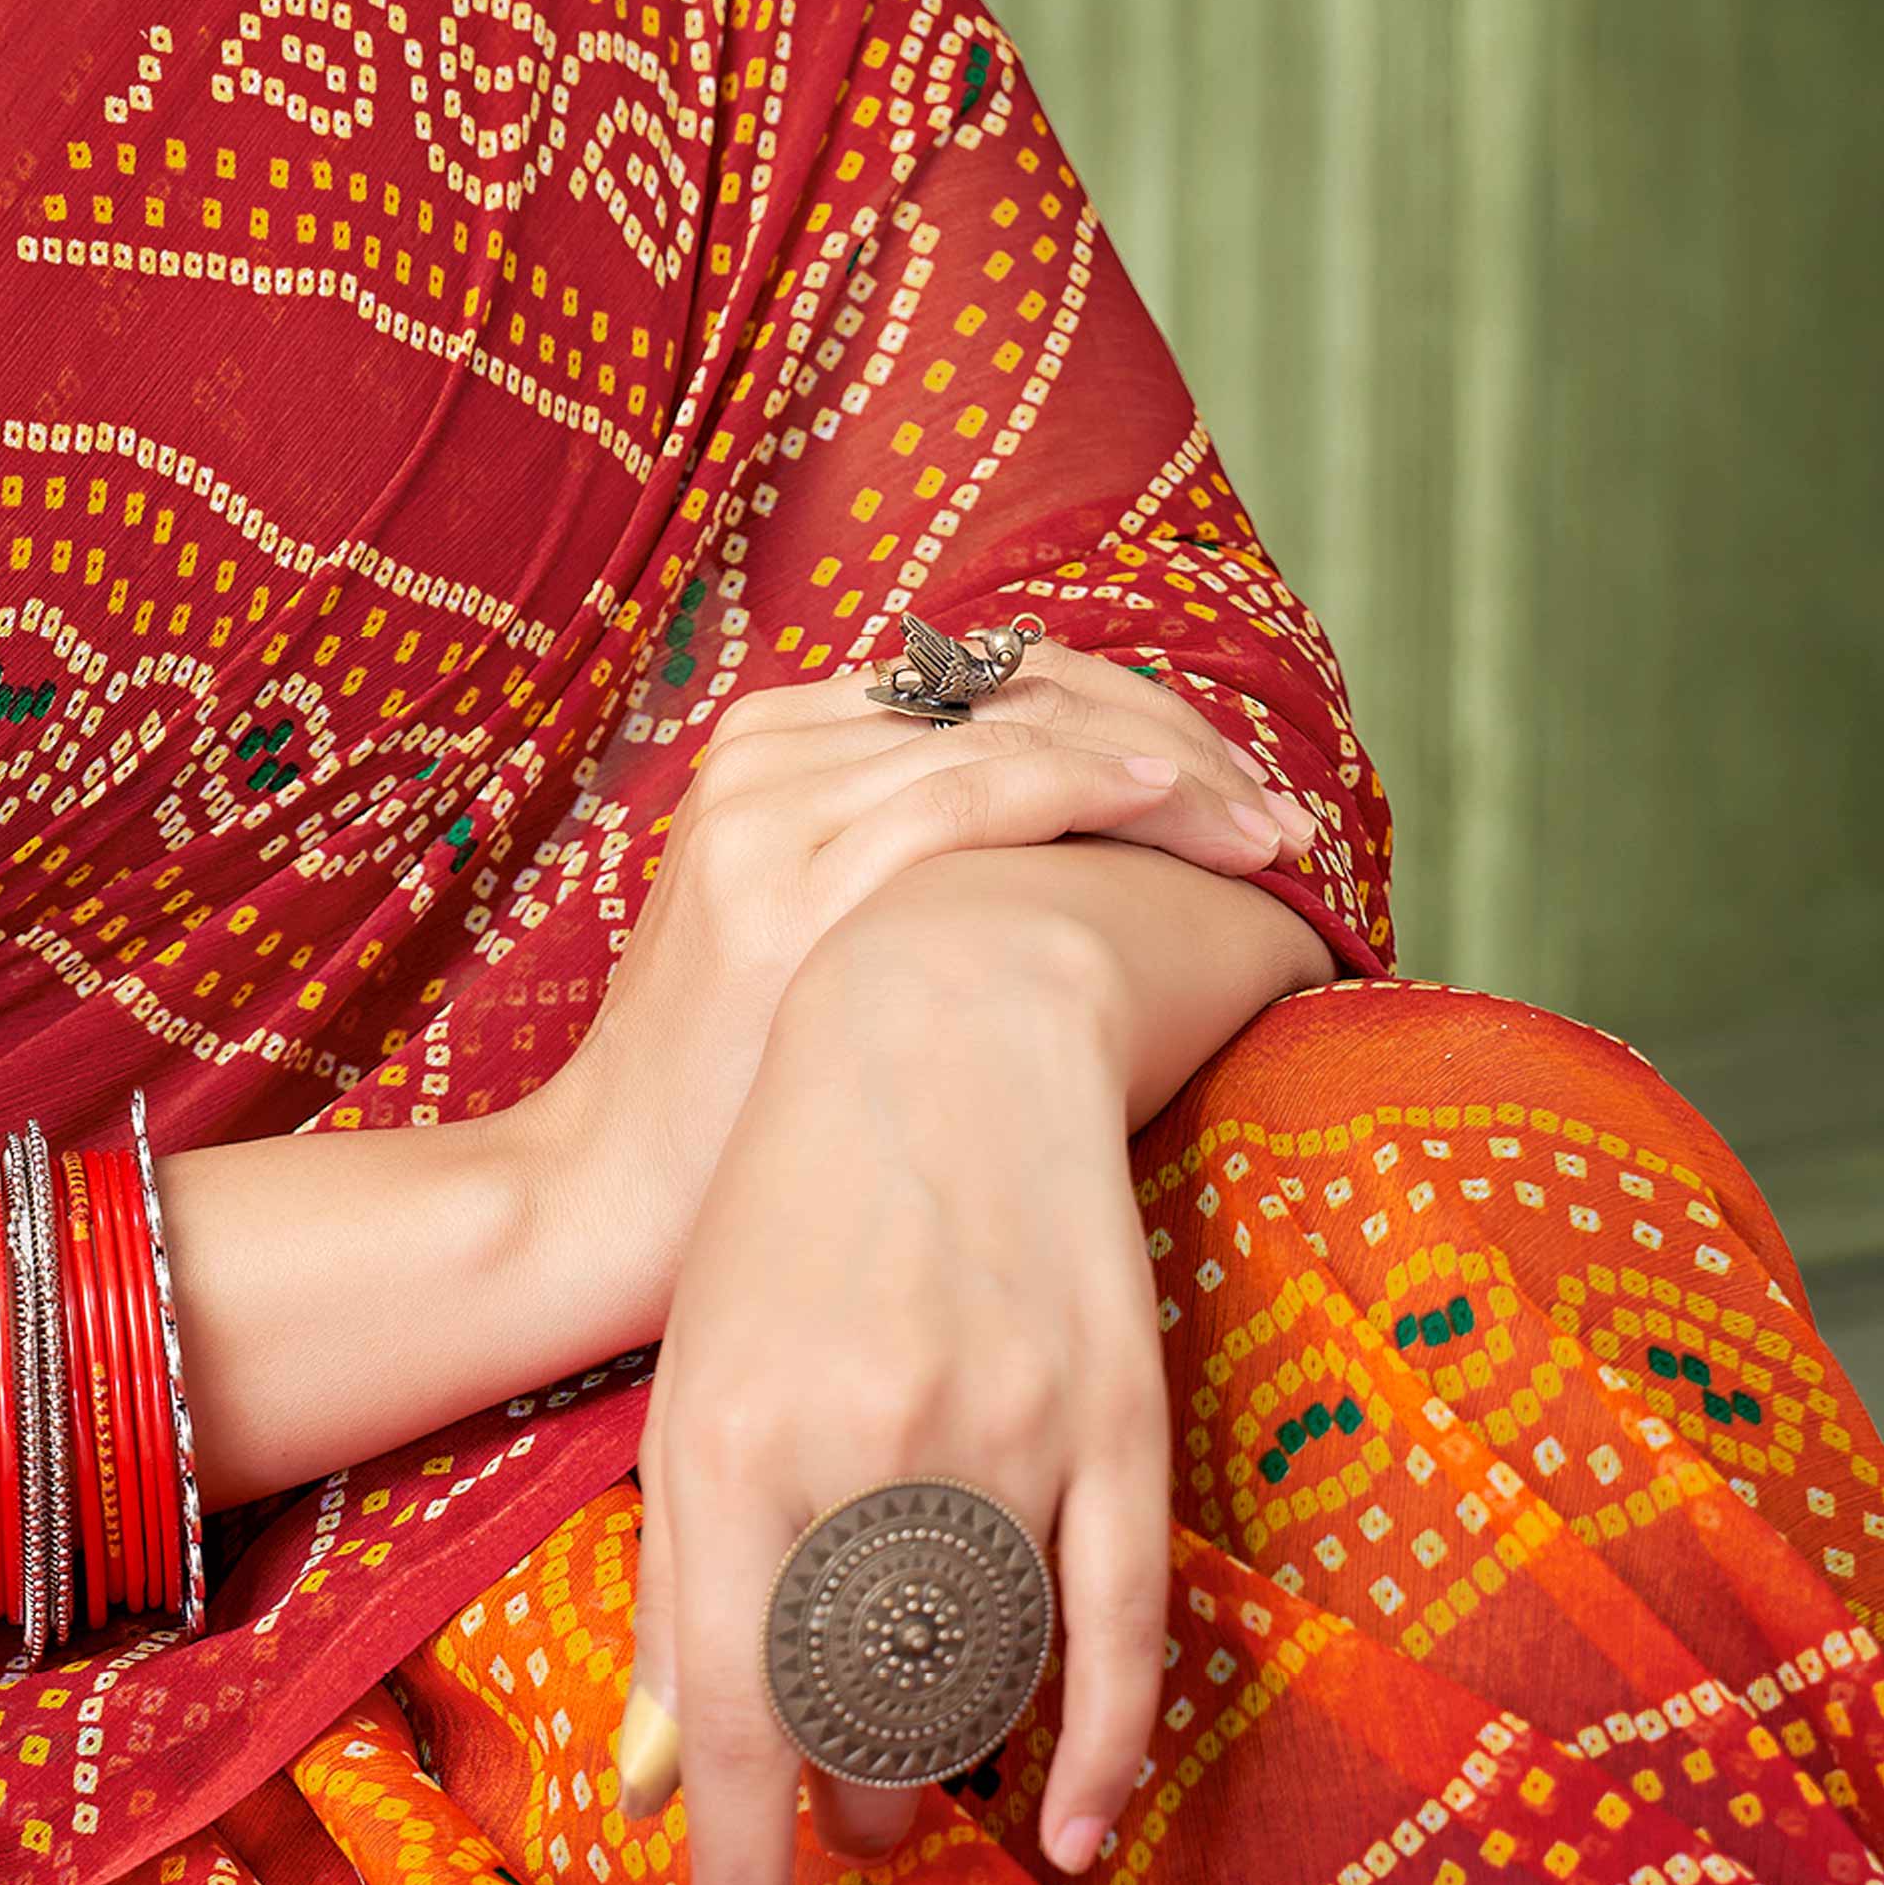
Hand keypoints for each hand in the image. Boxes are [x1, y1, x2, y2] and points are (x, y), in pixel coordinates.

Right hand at [492, 638, 1314, 1381]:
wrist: (602, 1197)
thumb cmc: (728, 1095)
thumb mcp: (804, 937)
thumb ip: (897, 866)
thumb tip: (1066, 862)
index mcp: (771, 745)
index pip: (991, 688)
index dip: (1132, 722)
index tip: (1236, 790)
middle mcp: (769, 751)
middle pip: (1016, 694)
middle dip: (1171, 742)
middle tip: (1281, 811)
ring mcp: (774, 806)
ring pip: (1018, 732)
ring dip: (1169, 773)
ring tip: (1269, 833)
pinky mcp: (789, 877)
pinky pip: (979, 790)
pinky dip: (1097, 788)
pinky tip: (1185, 814)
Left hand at [617, 887, 1176, 1884]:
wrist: (948, 1018)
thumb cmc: (792, 1207)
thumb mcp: (695, 1382)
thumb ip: (681, 1584)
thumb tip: (660, 1782)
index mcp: (728, 1447)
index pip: (732, 1725)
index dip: (734, 1870)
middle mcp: (863, 1455)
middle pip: (862, 1725)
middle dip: (843, 1813)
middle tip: (833, 1829)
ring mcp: (1003, 1437)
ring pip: (982, 1688)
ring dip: (944, 1772)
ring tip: (908, 1785)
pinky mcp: (1115, 1417)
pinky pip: (1118, 1633)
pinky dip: (1098, 1749)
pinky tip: (1069, 1823)